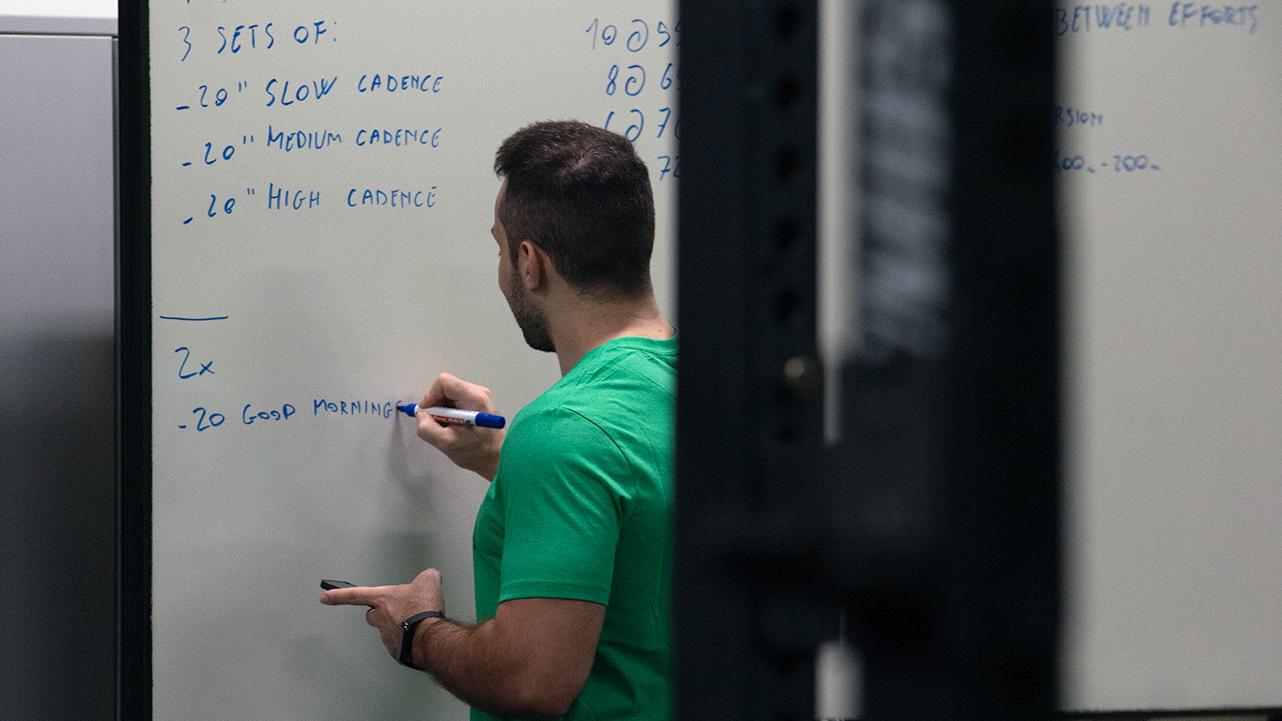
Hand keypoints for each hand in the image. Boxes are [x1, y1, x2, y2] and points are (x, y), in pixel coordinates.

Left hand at [319, 568, 446, 663]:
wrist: (430, 637)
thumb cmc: (423, 610)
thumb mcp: (429, 581)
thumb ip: (426, 576)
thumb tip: (431, 576)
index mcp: (383, 599)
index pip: (354, 594)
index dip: (338, 595)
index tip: (324, 597)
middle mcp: (380, 618)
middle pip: (372, 615)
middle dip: (380, 613)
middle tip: (395, 611)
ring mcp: (387, 637)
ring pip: (387, 630)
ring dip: (399, 626)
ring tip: (417, 623)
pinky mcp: (397, 651)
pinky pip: (399, 644)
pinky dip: (408, 640)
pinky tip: (420, 636)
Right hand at [414, 373, 504, 478]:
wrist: (498, 457)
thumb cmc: (478, 452)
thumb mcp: (446, 444)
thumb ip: (427, 428)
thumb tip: (421, 415)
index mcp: (473, 399)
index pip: (444, 382)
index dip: (430, 396)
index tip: (428, 412)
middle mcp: (478, 393)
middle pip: (446, 387)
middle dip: (436, 405)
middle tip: (438, 423)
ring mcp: (479, 397)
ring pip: (449, 394)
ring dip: (442, 410)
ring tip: (448, 427)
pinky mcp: (478, 402)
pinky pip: (456, 400)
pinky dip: (449, 412)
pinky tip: (454, 426)